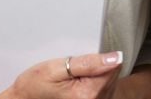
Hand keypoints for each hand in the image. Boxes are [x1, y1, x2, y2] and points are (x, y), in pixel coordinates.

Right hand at [0, 51, 123, 98]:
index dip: (98, 58)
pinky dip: (95, 82)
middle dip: (97, 66)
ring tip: (74, 77)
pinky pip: (104, 88)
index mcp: (89, 93)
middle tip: (73, 70)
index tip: (81, 61)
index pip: (113, 66)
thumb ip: (88, 62)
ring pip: (110, 80)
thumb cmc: (35, 85)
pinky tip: (79, 83)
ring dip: (96, 75)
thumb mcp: (56, 68)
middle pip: (112, 73)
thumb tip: (115, 57)